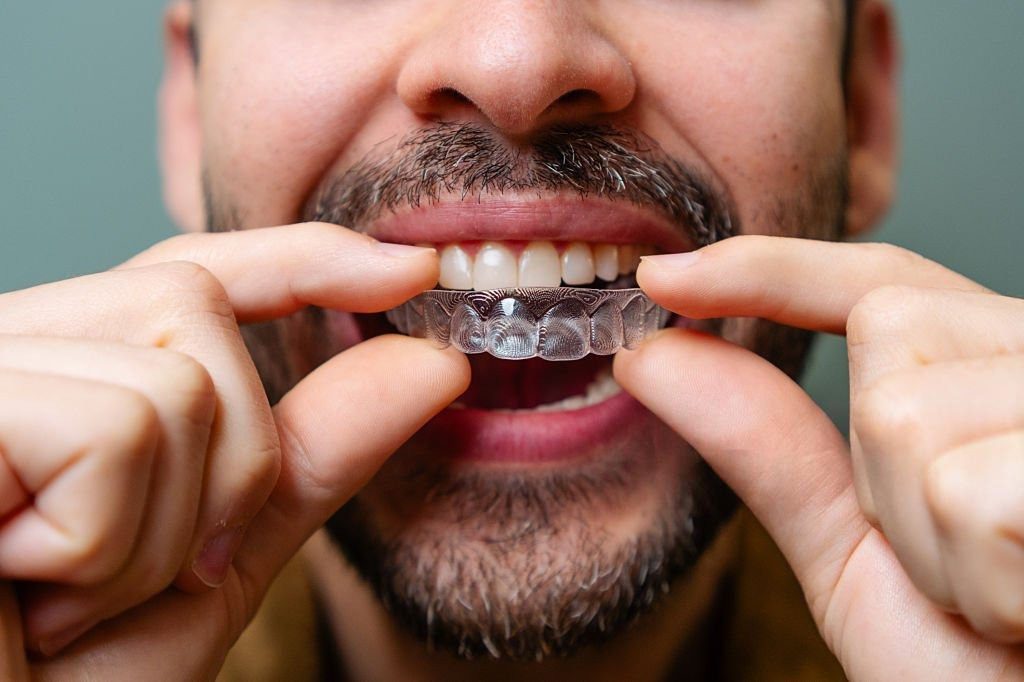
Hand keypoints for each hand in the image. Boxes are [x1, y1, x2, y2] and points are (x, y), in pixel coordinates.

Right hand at [0, 224, 469, 678]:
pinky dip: (101, 548)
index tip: (413, 268)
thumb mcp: (215, 562)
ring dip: (157, 536)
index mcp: (63, 376)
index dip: (298, 258)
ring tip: (62, 604)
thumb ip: (308, 454)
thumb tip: (429, 362)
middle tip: (157, 575)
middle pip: (188, 303)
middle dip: (230, 465)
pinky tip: (25, 600)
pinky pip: (112, 430)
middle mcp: (8, 353)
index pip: (185, 275)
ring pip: (170, 384)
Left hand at [615, 236, 1023, 679]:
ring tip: (1010, 593)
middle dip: (882, 474)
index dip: (769, 268)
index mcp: (999, 376)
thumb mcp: (858, 550)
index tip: (663, 276)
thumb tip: (652, 354)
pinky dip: (982, 580)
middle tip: (964, 564)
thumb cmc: (979, 668)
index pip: (881, 282)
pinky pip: (967, 492)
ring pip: (910, 416)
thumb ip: (765, 444)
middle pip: (888, 331)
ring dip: (933, 543)